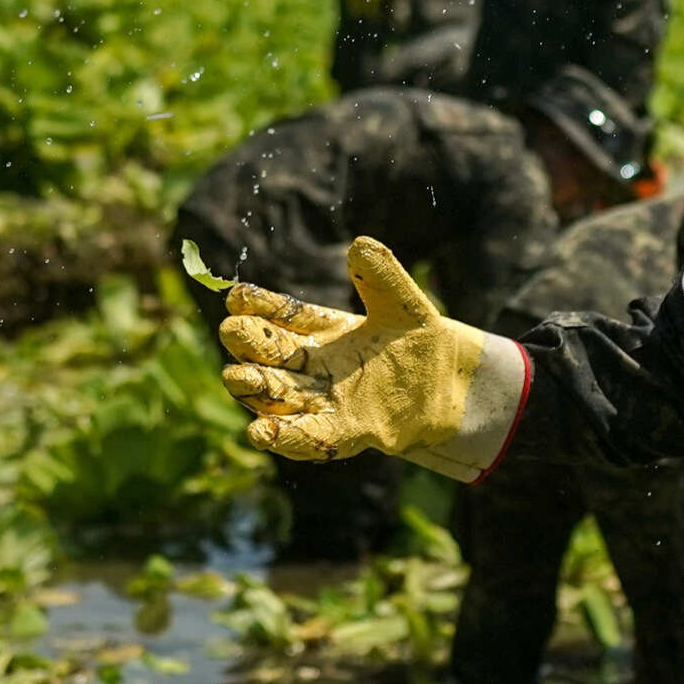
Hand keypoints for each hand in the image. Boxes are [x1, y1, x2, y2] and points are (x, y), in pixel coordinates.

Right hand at [216, 238, 527, 482]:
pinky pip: (307, 437)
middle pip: (268, 356)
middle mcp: (313, 368)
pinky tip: (260, 433)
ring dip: (255, 388)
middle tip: (232, 330)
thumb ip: (383, 276)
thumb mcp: (404, 304)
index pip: (279, 316)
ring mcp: (325, 402)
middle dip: (248, 344)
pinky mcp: (345, 433)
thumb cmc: (421, 342)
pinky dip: (283, 438)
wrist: (451, 386)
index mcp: (320, 331)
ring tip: (237, 375)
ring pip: (276, 397)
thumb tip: (360, 245)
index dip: (256, 306)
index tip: (236, 295)